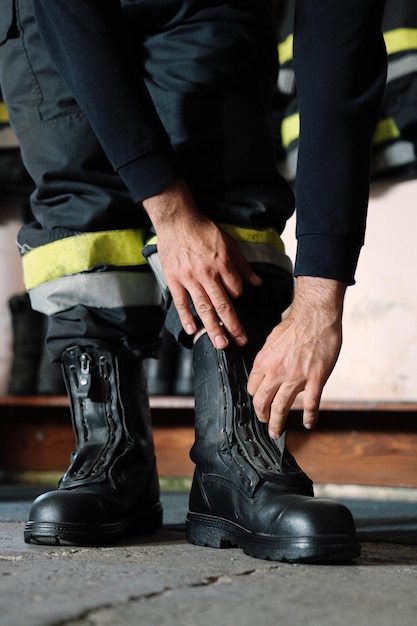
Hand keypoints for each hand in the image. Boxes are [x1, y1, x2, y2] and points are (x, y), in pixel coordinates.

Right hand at [143, 180, 261, 347]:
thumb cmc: (203, 231)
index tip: (237, 300)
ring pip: (203, 308)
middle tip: (240, 341)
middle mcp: (207, 274)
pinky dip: (186, 317)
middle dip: (233, 326)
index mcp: (222, 264)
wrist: (177, 221)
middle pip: (223, 305)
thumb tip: (258, 283)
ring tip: (220, 343)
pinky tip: (192, 330)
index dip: (239, 297)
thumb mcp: (229, 244)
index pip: (236, 290)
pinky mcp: (174, 280)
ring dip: (213, 328)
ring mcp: (189, 278)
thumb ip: (243, 266)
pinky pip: (181, 303)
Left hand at [247, 276, 345, 437]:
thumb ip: (267, 359)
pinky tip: (308, 423)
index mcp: (264, 362)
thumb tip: (264, 370)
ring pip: (281, 407)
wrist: (316, 316)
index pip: (253, 388)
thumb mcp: (271, 341)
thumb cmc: (295, 325)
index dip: (255, 398)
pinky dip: (309, 416)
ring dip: (277, 423)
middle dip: (262, 416)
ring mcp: (296, 377)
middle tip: (265, 423)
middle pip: (262, 401)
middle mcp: (276, 372)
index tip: (260, 403)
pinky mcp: (315, 378)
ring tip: (276, 432)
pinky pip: (310, 404)